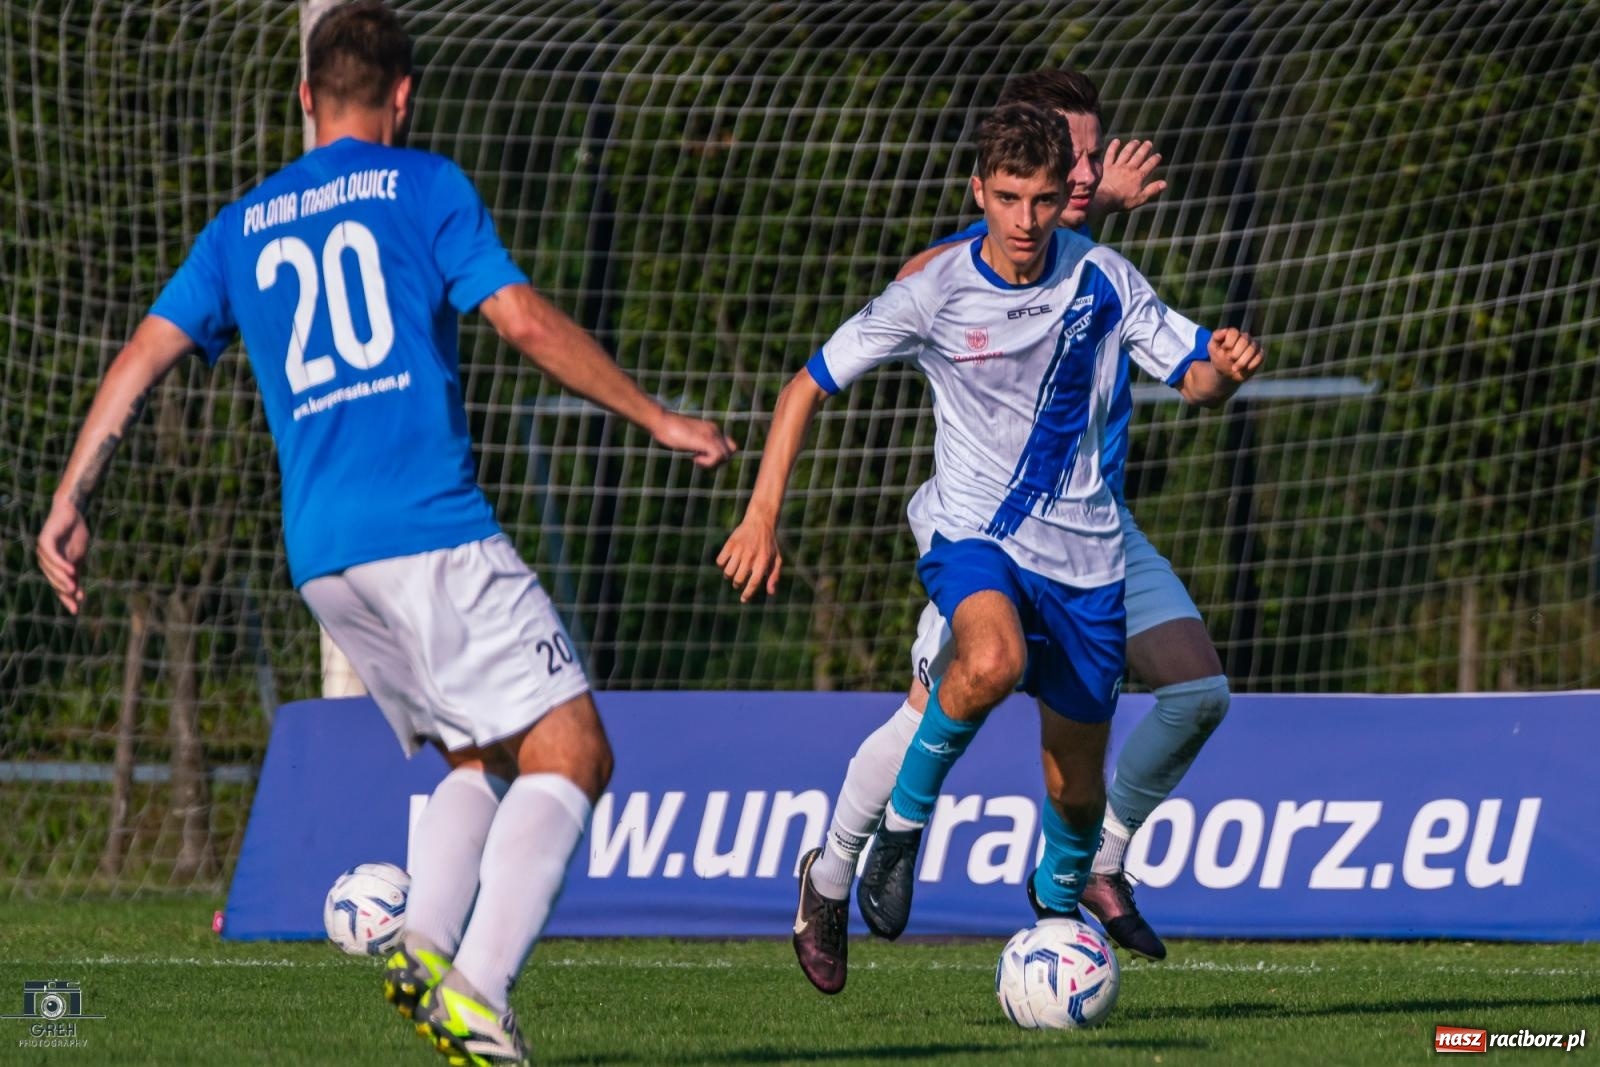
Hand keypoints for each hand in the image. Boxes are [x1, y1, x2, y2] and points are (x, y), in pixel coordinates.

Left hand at [38, 496, 91, 613]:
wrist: (72, 512)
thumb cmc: (75, 535)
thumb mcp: (78, 558)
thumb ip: (76, 574)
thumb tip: (79, 596)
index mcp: (52, 567)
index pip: (58, 586)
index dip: (66, 598)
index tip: (76, 610)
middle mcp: (44, 560)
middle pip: (53, 580)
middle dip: (64, 590)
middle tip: (76, 599)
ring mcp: (43, 550)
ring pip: (51, 569)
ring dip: (62, 578)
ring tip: (73, 587)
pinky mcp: (45, 540)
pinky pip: (52, 555)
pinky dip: (61, 563)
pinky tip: (71, 569)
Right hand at [653, 413, 736, 468]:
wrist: (660, 420)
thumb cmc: (667, 429)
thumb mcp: (686, 436)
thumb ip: (696, 442)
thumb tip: (698, 452)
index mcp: (711, 428)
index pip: (728, 445)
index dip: (718, 455)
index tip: (701, 455)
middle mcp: (714, 430)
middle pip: (730, 451)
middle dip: (717, 461)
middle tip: (699, 459)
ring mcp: (711, 434)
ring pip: (727, 455)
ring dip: (713, 463)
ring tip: (696, 459)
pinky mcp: (706, 440)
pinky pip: (719, 456)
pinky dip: (708, 462)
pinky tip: (694, 458)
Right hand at [716, 514, 781, 602]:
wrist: (760, 521)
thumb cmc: (769, 544)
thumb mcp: (776, 559)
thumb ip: (774, 576)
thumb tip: (771, 593)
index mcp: (763, 561)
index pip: (753, 582)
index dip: (747, 594)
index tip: (743, 599)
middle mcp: (751, 556)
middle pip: (738, 579)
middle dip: (737, 584)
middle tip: (739, 582)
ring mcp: (740, 550)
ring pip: (728, 572)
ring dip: (729, 576)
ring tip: (734, 571)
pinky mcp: (730, 544)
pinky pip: (720, 561)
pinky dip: (722, 565)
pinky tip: (727, 562)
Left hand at [1093, 138, 1167, 214]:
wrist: (1105, 199)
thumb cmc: (1123, 201)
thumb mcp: (1140, 198)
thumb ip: (1152, 190)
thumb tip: (1165, 183)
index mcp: (1138, 176)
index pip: (1149, 165)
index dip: (1155, 160)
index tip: (1158, 155)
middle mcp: (1129, 169)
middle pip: (1139, 156)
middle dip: (1145, 149)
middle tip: (1148, 143)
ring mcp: (1118, 167)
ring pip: (1126, 153)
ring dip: (1132, 146)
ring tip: (1136, 141)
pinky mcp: (1107, 167)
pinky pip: (1110, 154)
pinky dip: (1113, 147)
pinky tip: (1116, 141)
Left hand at [1208, 327, 1263, 383]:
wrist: (1226, 372)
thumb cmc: (1219, 358)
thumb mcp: (1212, 348)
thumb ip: (1216, 337)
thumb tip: (1225, 331)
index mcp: (1234, 334)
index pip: (1234, 332)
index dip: (1229, 342)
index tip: (1224, 349)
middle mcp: (1245, 337)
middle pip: (1244, 341)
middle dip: (1235, 353)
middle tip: (1229, 359)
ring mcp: (1254, 345)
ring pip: (1252, 349)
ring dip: (1242, 361)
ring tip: (1234, 368)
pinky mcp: (1260, 355)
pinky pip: (1260, 357)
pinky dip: (1251, 365)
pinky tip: (1244, 369)